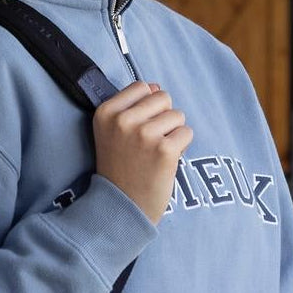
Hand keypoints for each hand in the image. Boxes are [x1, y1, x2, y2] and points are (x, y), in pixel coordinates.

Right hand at [92, 81, 192, 224]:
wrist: (122, 206)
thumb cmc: (120, 167)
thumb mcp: (113, 132)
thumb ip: (131, 106)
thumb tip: (155, 86)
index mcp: (105, 113)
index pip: (141, 87)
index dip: (146, 107)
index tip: (136, 128)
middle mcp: (122, 121)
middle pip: (162, 97)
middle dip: (162, 118)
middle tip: (147, 144)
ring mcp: (143, 134)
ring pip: (178, 115)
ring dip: (172, 133)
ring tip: (155, 153)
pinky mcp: (164, 150)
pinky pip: (186, 132)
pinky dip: (181, 147)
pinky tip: (165, 162)